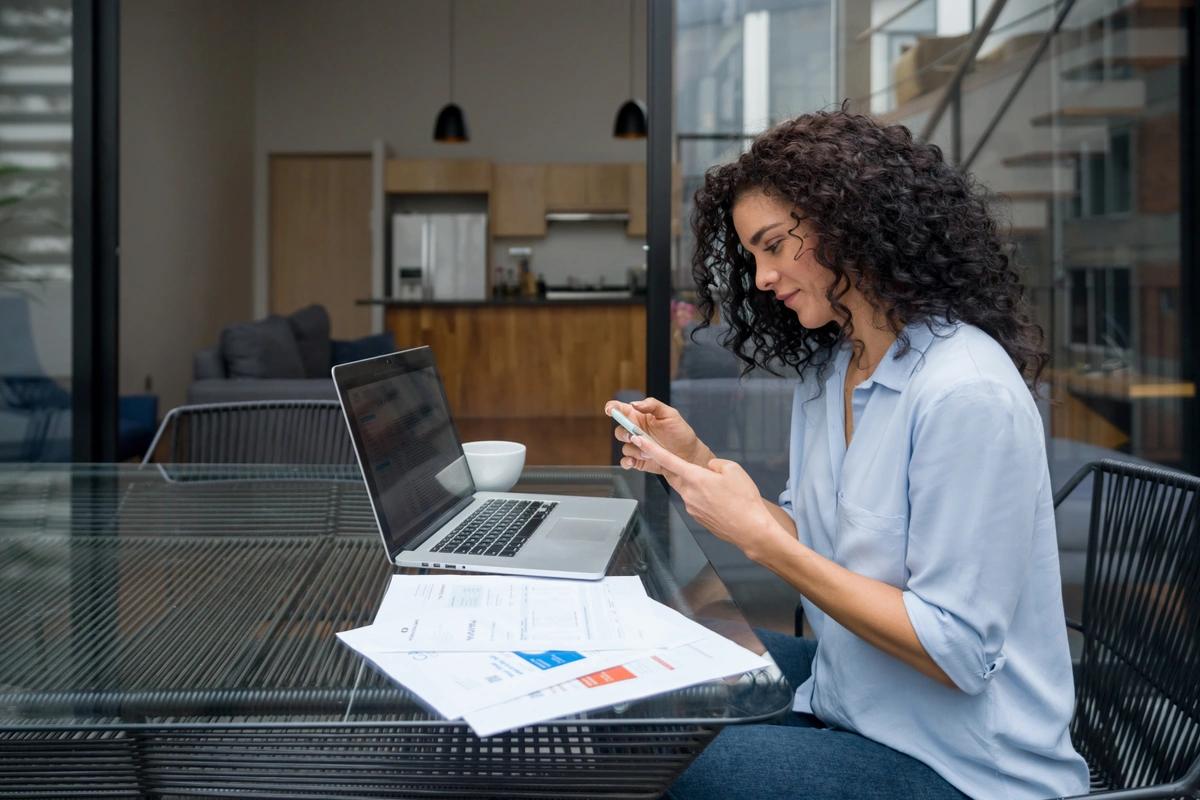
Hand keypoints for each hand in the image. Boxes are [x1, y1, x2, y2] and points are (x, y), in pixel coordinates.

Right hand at [604, 397, 710, 474]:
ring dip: (633, 449)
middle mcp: (636, 431)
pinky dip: (627, 462)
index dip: (612, 408)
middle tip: (634, 435)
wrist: (689, 455)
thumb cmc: (681, 433)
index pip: (621, 409)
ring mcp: (637, 447)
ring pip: (624, 447)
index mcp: (640, 417)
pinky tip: (634, 461)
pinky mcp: (639, 461)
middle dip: (623, 433)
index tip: (610, 410)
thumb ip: (652, 405)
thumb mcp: (670, 414)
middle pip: (619, 430)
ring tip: (648, 451)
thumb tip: (634, 404)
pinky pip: (626, 461)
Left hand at [631, 433, 788, 560]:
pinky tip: (724, 503)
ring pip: (690, 489)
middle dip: (681, 469)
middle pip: (677, 475)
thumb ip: (715, 464)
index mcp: (694, 478)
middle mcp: (688, 493)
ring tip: (725, 491)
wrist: (750, 529)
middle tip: (696, 468)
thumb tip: (709, 468)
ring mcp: (691, 508)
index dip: (650, 448)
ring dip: (701, 486)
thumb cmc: (743, 499)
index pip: (666, 459)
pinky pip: (697, 502)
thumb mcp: (733, 469)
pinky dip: (707, 499)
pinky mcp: (698, 518)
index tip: (637, 440)